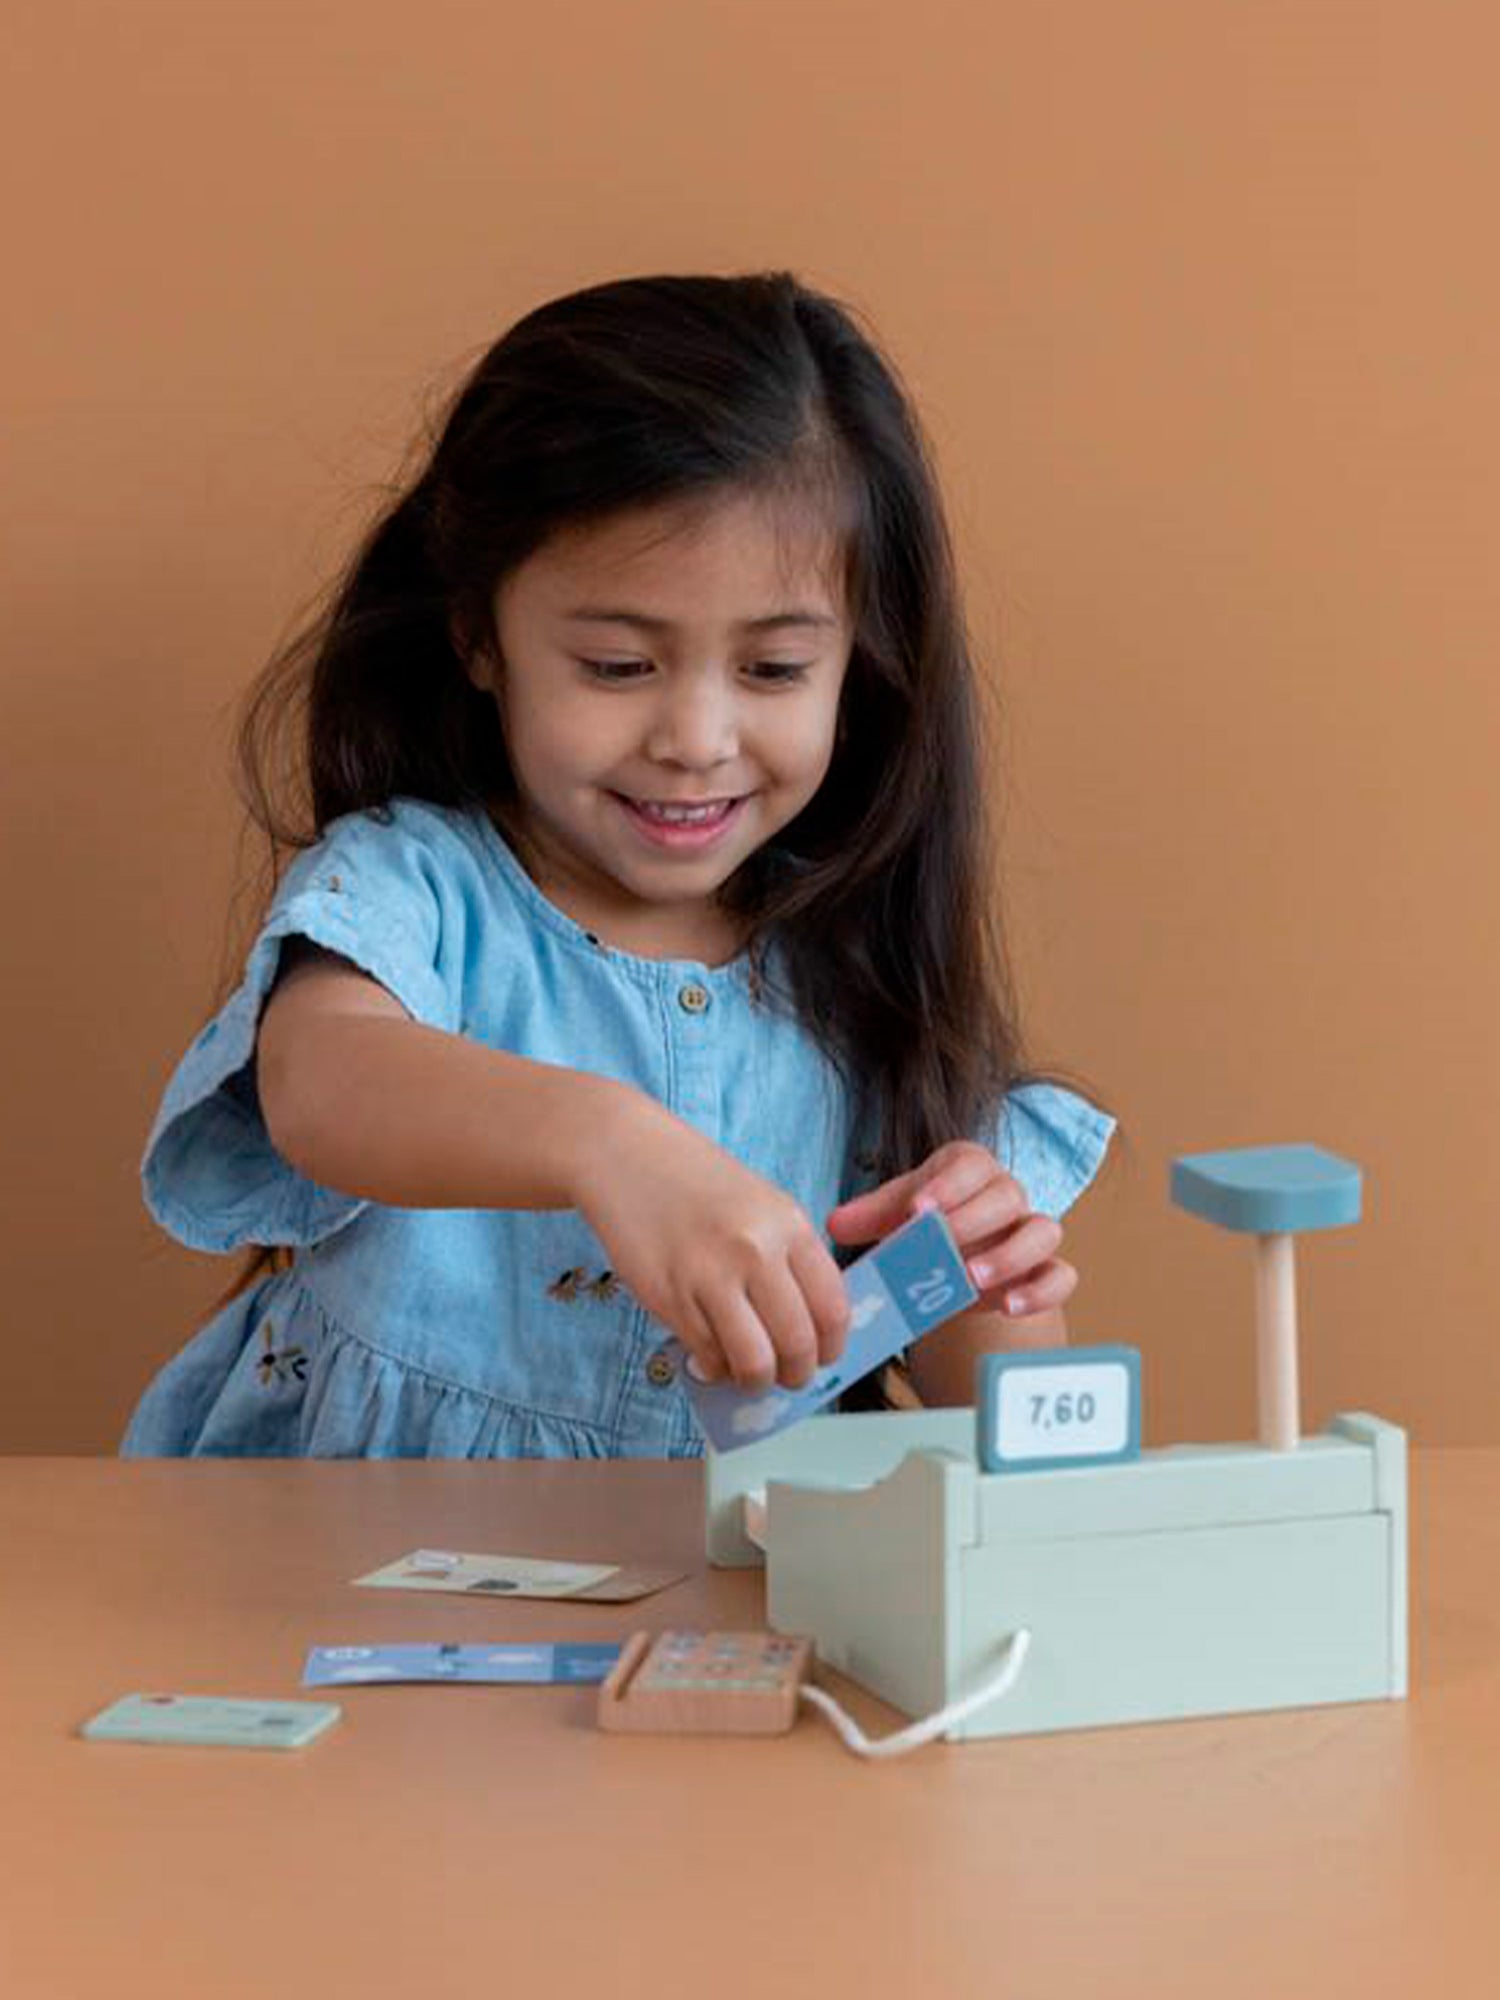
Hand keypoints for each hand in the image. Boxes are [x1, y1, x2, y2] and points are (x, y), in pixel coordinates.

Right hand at [572, 1093, 850, 1392]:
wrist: (627, 1157)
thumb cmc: (698, 1183)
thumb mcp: (762, 1204)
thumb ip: (790, 1259)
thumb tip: (811, 1329)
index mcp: (788, 1224)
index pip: (832, 1308)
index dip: (831, 1347)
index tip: (823, 1356)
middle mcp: (755, 1250)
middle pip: (798, 1343)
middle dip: (798, 1374)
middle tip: (787, 1375)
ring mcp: (709, 1275)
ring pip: (753, 1361)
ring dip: (757, 1380)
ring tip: (750, 1374)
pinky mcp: (668, 1296)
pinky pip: (708, 1355)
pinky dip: (716, 1367)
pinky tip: (714, 1354)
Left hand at [825, 1140, 1076, 1321]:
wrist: (955, 1257)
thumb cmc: (925, 1224)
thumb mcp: (895, 1215)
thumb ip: (869, 1215)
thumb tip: (835, 1223)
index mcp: (971, 1168)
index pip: (969, 1164)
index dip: (947, 1185)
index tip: (916, 1209)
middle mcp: (1008, 1194)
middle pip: (1008, 1195)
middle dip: (973, 1219)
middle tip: (941, 1244)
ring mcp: (1030, 1232)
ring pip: (1043, 1232)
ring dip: (1010, 1255)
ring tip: (971, 1278)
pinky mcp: (1046, 1271)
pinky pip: (1061, 1276)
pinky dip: (1041, 1291)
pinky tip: (1009, 1306)